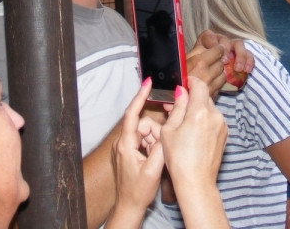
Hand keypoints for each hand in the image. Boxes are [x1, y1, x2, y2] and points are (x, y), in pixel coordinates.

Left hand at [110, 78, 164, 224]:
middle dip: (155, 135)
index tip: (147, 83)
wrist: (129, 206)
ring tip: (155, 161)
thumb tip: (166, 132)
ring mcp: (125, 147)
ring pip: (146, 134)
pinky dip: (152, 148)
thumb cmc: (138, 191)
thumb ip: (160, 148)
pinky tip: (153, 161)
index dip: (140, 97)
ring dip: (154, 143)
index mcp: (126, 144)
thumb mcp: (153, 170)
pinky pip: (145, 141)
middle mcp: (123, 143)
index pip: (132, 114)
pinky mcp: (129, 152)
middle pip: (144, 125)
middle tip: (158, 152)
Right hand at [160, 76, 226, 195]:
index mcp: (200, 112)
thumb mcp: (169, 130)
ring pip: (209, 108)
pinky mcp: (224, 135)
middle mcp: (215, 116)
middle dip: (191, 98)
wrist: (196, 182)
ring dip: (197, 110)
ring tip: (183, 121)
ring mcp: (222, 126)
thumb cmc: (179, 159)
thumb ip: (177, 107)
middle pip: (204, 97)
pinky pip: (213, 120)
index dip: (190, 81)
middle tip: (176, 105)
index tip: (183, 83)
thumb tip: (180, 92)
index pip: (199, 85)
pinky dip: (204, 120)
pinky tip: (192, 132)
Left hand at [197, 30, 254, 73]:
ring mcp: (231, 46)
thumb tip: (201, 62)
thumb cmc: (200, 69)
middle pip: (226, 40)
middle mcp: (220, 40)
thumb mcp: (196, 63)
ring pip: (239, 45)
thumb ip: (198, 60)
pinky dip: (249, 62)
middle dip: (227, 51)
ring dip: (240, 56)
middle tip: (225, 62)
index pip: (209, 37)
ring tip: (238, 69)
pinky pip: (248, 54)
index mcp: (207, 39)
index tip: (213, 55)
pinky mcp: (241, 54)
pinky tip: (247, 70)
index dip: (213, 44)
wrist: (208, 76)